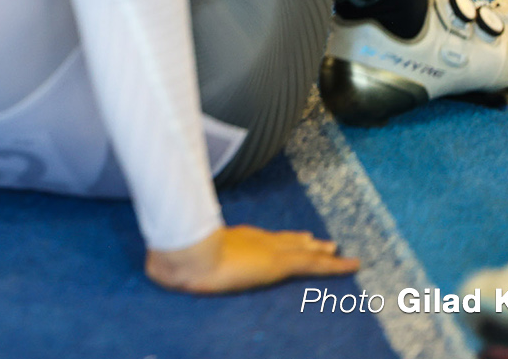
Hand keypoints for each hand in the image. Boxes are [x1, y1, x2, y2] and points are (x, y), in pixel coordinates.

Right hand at [146, 225, 357, 293]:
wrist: (186, 255)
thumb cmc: (176, 260)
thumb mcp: (174, 263)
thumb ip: (170, 264)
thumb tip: (155, 269)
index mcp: (233, 239)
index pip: (261, 239)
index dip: (278, 238)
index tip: (290, 237)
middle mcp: (254, 240)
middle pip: (285, 240)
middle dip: (303, 242)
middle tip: (321, 241)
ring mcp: (268, 249)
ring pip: (303, 250)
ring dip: (321, 251)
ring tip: (336, 250)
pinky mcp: (280, 263)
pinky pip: (315, 265)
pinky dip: (336, 265)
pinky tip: (352, 265)